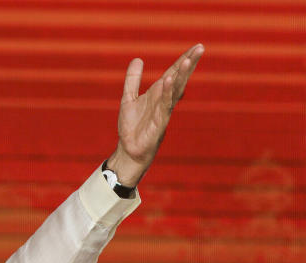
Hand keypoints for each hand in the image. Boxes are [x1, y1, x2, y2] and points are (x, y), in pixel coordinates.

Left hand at [109, 44, 203, 187]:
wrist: (129, 149)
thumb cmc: (132, 126)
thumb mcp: (128, 98)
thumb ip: (133, 80)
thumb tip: (138, 59)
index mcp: (158, 93)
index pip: (174, 72)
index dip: (184, 60)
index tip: (197, 46)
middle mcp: (164, 99)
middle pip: (180, 78)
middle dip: (189, 63)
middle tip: (200, 48)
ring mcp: (164, 110)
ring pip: (176, 89)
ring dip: (182, 75)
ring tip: (188, 59)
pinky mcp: (160, 121)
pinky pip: (165, 104)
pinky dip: (168, 92)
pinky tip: (170, 79)